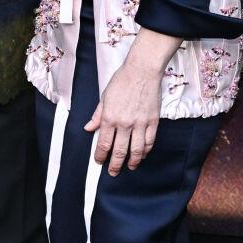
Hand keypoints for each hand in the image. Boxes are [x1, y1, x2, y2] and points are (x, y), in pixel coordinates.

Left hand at [83, 30, 179, 175]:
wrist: (142, 70)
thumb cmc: (122, 80)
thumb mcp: (105, 96)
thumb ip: (97, 115)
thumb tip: (89, 128)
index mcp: (110, 117)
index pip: (104, 144)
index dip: (101, 156)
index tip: (100, 161)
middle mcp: (124, 123)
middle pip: (119, 151)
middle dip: (115, 165)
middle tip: (113, 172)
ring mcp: (140, 123)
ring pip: (136, 150)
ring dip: (132, 162)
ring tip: (130, 167)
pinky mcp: (153, 121)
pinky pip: (149, 141)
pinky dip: (145, 151)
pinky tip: (142, 154)